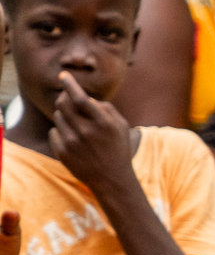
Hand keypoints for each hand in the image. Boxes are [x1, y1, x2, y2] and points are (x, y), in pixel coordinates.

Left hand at [48, 73, 138, 199]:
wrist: (111, 179)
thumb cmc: (118, 149)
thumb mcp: (121, 126)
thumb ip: (106, 108)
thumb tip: (85, 98)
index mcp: (102, 123)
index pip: (81, 99)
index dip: (70, 85)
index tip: (63, 75)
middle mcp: (85, 132)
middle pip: (63, 104)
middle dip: (64, 97)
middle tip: (68, 98)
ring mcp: (72, 143)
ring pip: (58, 117)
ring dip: (64, 115)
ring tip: (77, 125)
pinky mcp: (62, 152)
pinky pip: (54, 132)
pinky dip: (61, 131)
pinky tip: (73, 140)